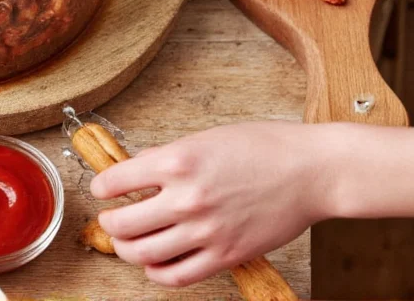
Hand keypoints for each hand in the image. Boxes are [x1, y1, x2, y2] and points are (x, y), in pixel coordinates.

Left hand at [90, 122, 336, 286]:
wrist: (311, 171)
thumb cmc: (263, 147)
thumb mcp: (204, 138)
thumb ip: (166, 156)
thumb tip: (136, 169)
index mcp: (177, 161)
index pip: (115, 181)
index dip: (102, 187)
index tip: (103, 190)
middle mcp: (186, 198)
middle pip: (122, 224)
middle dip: (108, 223)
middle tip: (110, 219)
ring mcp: (205, 230)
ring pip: (142, 254)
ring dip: (126, 249)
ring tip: (127, 242)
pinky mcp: (225, 255)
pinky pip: (177, 275)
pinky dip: (156, 272)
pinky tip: (153, 263)